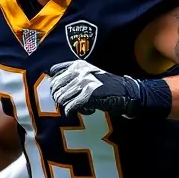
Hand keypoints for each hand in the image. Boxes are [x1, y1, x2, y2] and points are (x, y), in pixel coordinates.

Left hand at [47, 62, 171, 118]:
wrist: (127, 93)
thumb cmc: (107, 87)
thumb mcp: (89, 74)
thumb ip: (72, 75)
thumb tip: (51, 80)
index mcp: (78, 64)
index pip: (54, 71)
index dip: (56, 84)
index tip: (64, 91)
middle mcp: (79, 71)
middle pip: (55, 88)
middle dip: (61, 98)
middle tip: (72, 103)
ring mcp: (83, 82)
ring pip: (61, 99)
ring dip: (70, 106)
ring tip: (82, 106)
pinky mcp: (88, 96)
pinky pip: (69, 108)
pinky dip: (75, 113)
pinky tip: (88, 110)